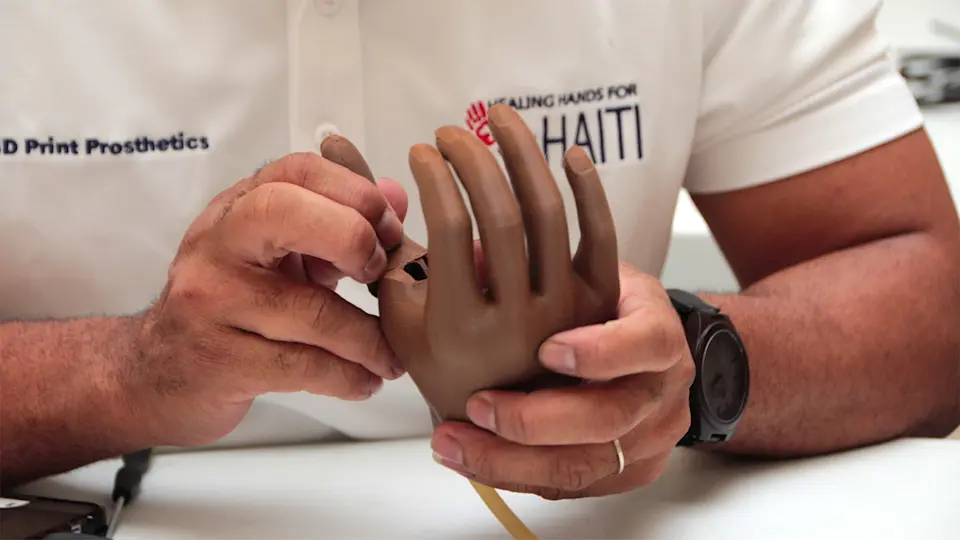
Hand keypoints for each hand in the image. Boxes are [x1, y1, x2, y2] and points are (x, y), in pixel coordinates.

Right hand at [126, 152, 407, 446]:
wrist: (156, 372)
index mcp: (238, 208)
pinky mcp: (218, 361)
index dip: (357, 194)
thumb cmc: (228, 304)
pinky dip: (347, 378)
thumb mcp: (278, 252)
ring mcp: (211, 302)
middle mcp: (218, 245)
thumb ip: (339, 222)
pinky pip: (300, 366)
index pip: (299, 171)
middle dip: (352, 239)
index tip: (389, 231)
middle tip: (380, 276)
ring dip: (367, 339)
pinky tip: (363, 381)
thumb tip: (397, 196)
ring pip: (307, 311)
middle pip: (286, 213)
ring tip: (390, 356)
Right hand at [375, 104, 620, 424]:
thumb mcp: (397, 316)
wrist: (504, 418)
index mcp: (460, 326)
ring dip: (524, 155)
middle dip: (473, 159)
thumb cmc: (442, 361)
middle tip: (452, 132)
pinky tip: (569, 152)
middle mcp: (516, 321)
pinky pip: (601, 237)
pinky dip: (590, 191)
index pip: (450, 229)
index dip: (435, 178)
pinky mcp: (598, 304)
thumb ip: (378, 249)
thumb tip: (350, 170)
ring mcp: (564, 313)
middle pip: (501, 215)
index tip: (421, 151)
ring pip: (548, 216)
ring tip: (500, 119)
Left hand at [430, 263, 695, 498]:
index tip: (546, 347)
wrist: (657, 358)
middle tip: (477, 405)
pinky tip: (469, 459)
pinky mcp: (625, 474)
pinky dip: (512, 475)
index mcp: (660, 335)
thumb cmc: (616, 313)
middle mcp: (661, 394)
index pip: (645, 344)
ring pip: (583, 466)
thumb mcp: (596, 277)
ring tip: (454, 442)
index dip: (599, 351)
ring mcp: (647, 441)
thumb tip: (474, 258)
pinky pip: (567, 487)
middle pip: (608, 418)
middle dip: (534, 419)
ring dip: (509, 458)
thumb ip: (544, 270)